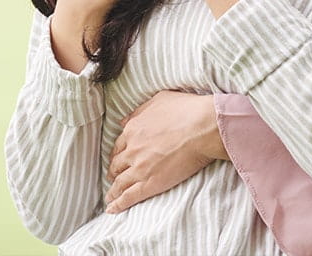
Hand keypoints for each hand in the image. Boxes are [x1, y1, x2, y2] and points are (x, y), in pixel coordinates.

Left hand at [104, 91, 227, 213]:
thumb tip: (124, 120)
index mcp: (133, 129)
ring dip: (113, 190)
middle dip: (114, 172)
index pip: (119, 146)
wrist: (202, 127)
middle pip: (117, 164)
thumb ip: (139, 112)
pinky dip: (118, 203)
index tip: (117, 160)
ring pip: (120, 182)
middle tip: (113, 177)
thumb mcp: (158, 101)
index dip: (117, 154)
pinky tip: (112, 209)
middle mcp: (132, 149)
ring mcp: (139, 167)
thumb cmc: (186, 110)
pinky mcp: (150, 183)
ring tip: (110, 196)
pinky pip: (129, 196)